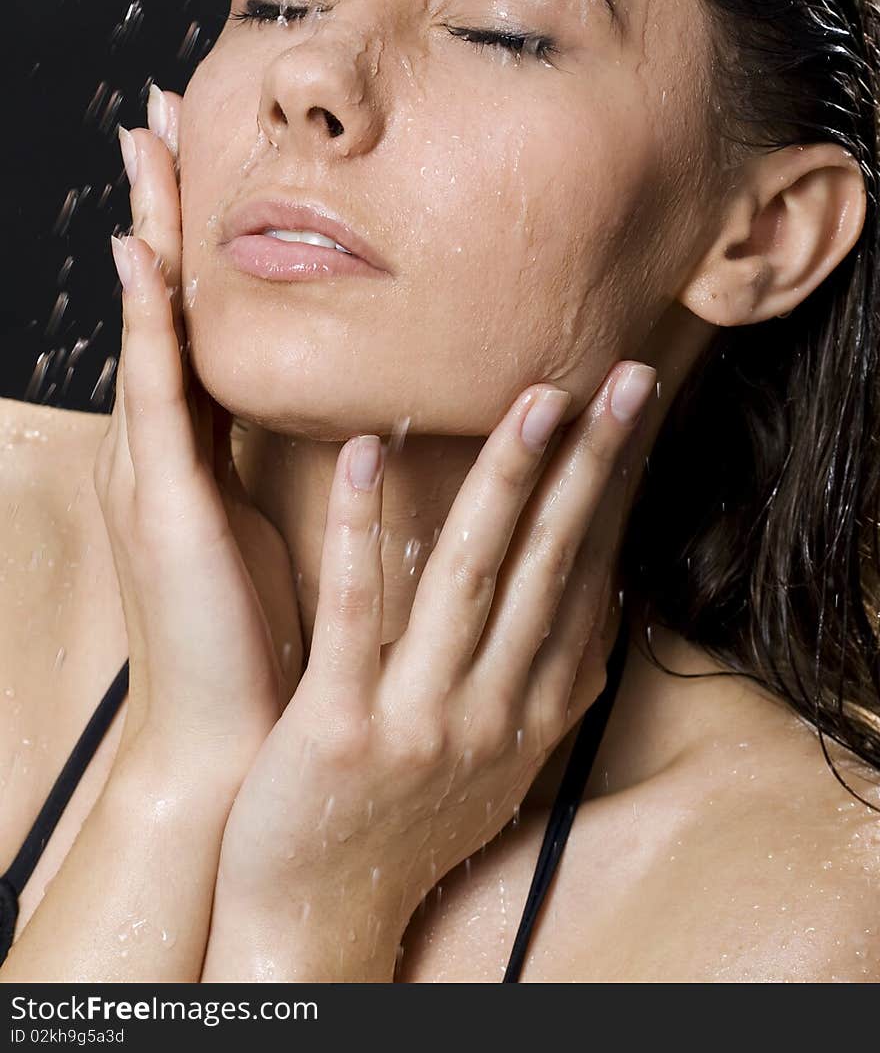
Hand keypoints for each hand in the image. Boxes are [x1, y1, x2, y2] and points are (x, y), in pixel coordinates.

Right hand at [93, 85, 301, 784]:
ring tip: (144, 146)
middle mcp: (160, 447)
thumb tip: (350, 405)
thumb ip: (290, 463)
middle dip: (157, 205)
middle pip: (160, 301)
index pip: (191, 319)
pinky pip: (152, 396)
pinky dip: (147, 325)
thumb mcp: (280, 529)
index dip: (191, 237)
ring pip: (149, 325)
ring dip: (148, 233)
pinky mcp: (160, 506)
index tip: (199, 155)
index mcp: (191, 451)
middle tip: (154, 110)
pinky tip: (143, 261)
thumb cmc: (266, 638)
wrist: (235, 746)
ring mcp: (149, 472)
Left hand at [208, 358, 655, 974]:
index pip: (587, 579)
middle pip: (550, 564)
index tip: (629, 414)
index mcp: (535, 711)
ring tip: (533, 399)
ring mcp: (422, 720)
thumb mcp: (505, 760)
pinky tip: (367, 454)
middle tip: (619, 380)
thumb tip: (604, 596)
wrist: (323, 911)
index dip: (611, 492)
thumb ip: (551, 680)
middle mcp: (494, 712)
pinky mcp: (342, 726)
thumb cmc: (410, 818)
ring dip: (506, 481)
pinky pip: (356, 610)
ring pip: (472, 576)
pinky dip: (364, 528)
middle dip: (588, 466)